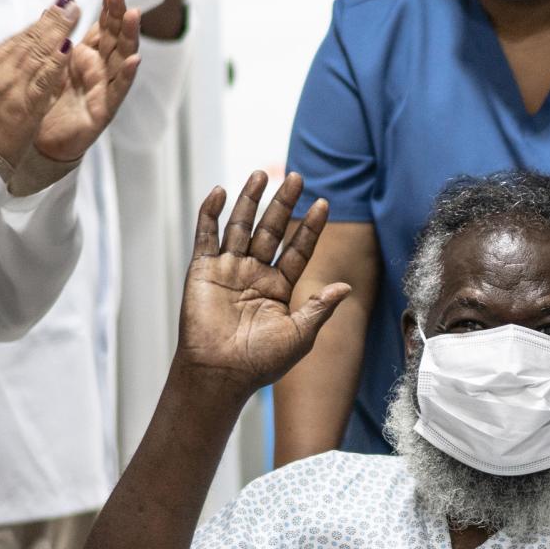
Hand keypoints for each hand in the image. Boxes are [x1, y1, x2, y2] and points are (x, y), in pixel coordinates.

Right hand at [0, 0, 80, 170]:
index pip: (15, 42)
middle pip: (27, 42)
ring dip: (56, 31)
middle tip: (70, 3)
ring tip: (73, 13)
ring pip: (36, 54)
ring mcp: (9, 90)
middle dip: (50, 20)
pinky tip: (69, 48)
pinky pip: (42, 81)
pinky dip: (55, 63)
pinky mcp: (22, 108)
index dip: (37, 24)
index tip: (55, 8)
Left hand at [32, 0, 140, 162]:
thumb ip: (59, 38)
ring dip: (129, 38)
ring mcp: (104, 90)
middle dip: (120, 16)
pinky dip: (126, 76)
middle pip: (115, 39)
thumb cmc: (47, 103)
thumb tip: (64, 7)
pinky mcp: (103, 112)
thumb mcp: (51, 63)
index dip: (109, 10)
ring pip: (120, 60)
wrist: (40, 142)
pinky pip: (117, 91)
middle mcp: (100, 71)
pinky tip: (134, 60)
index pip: (103, 29)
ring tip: (134, 17)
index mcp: (86, 58)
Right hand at [177, 171, 350, 394]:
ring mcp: (228, 270)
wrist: (221, 374)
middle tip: (297, 177)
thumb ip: (320, 308)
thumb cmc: (261, 362)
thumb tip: (346, 287)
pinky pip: (206, 236)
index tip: (323, 203)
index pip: (298, 249)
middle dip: (283, 204)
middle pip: (271, 230)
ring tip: (260, 174)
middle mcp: (255, 275)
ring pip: (241, 227)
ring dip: (249, 200)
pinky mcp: (203, 271)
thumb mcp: (300, 335)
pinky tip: (221, 192)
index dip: (310, 227)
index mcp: (279, 288)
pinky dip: (210, 214)